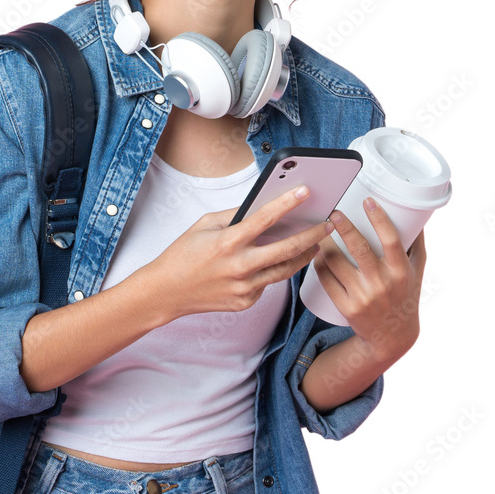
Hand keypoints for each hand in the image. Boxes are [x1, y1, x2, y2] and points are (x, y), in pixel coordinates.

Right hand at [137, 185, 335, 323]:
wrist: (166, 292)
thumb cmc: (183, 255)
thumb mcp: (204, 225)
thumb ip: (234, 216)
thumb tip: (260, 207)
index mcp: (228, 242)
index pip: (265, 218)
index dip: (287, 203)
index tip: (305, 192)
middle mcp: (239, 266)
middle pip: (287, 249)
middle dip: (312, 235)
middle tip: (328, 225)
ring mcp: (244, 288)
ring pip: (284, 271)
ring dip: (303, 256)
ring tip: (315, 244)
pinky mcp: (245, 302)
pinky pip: (267, 284)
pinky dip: (273, 272)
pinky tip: (274, 263)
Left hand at [313, 198, 426, 362]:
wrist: (392, 336)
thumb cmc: (405, 295)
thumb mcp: (416, 271)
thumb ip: (415, 242)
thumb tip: (414, 210)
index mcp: (400, 271)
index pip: (391, 240)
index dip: (379, 219)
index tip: (368, 201)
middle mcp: (382, 284)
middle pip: (359, 248)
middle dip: (344, 227)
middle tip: (333, 212)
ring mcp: (363, 296)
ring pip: (336, 263)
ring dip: (325, 243)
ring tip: (319, 231)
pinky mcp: (346, 307)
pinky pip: (327, 280)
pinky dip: (319, 264)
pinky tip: (315, 253)